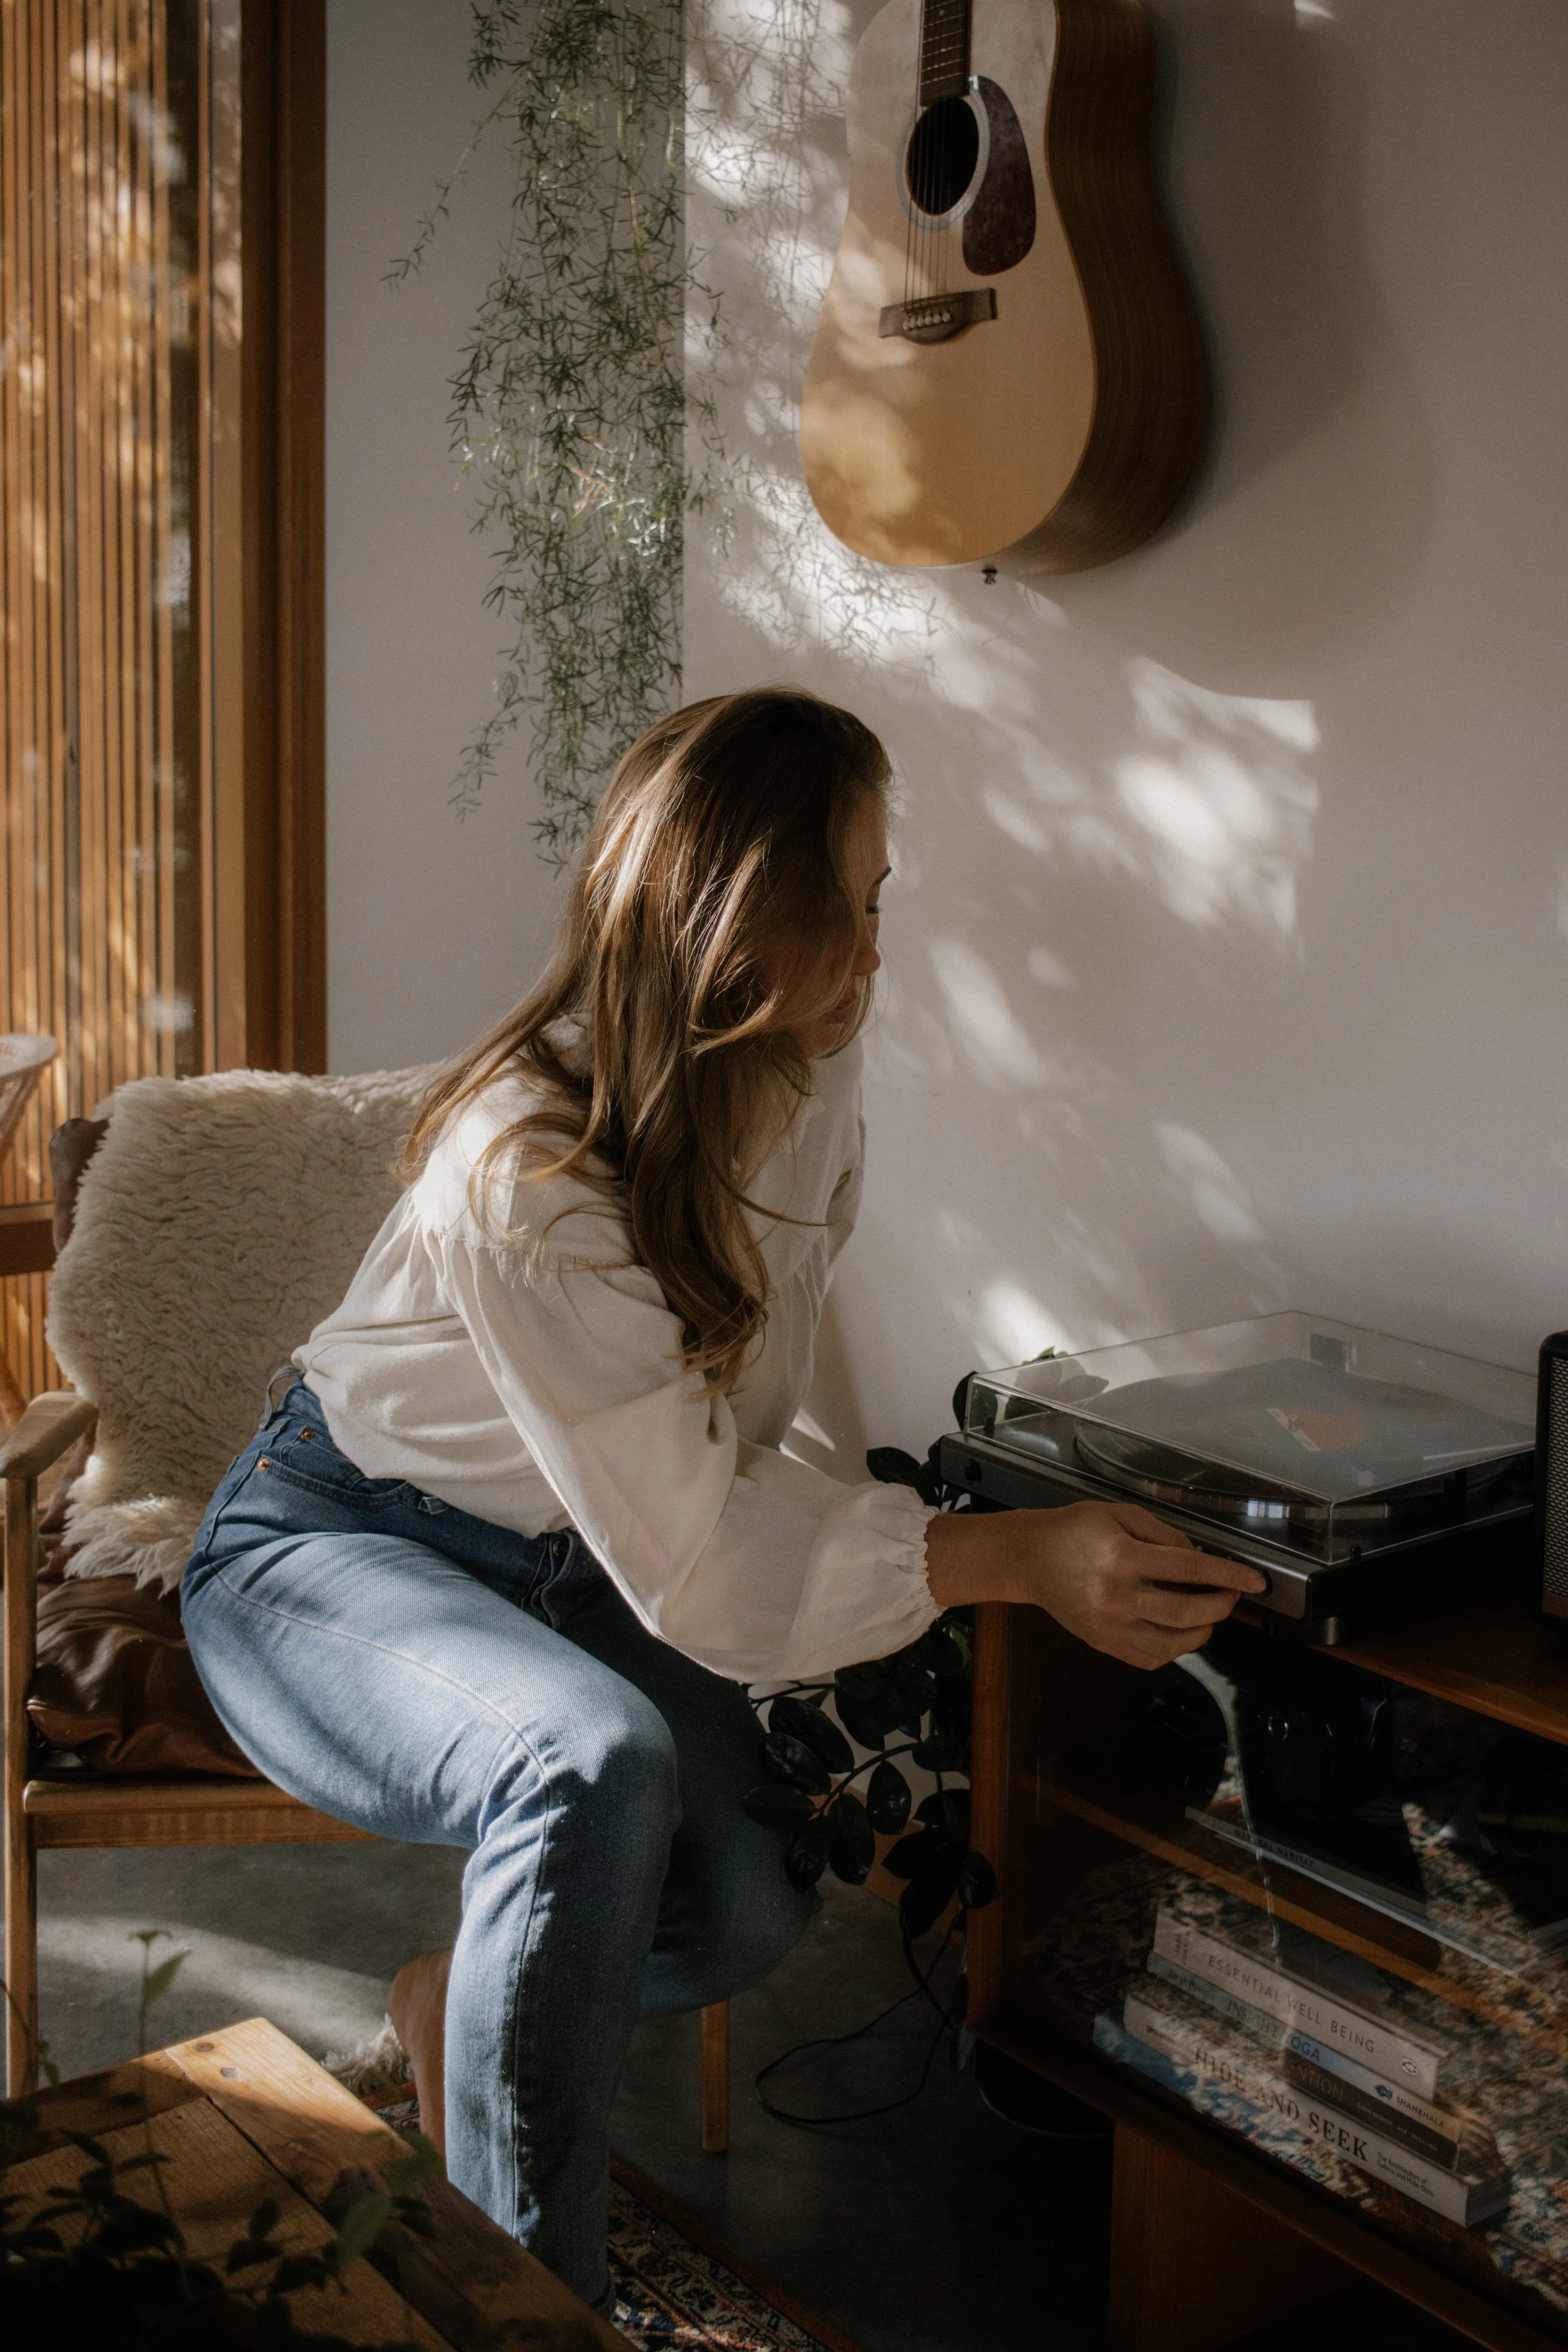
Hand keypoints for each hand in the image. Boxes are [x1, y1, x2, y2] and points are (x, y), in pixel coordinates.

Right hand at [926, 1501, 1268, 1669]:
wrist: (1027, 1559)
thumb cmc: (1073, 1530)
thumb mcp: (1119, 1514)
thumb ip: (1163, 1535)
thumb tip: (1199, 1558)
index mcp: (1122, 1558)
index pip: (1189, 1569)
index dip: (1229, 1575)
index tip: (1257, 1581)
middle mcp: (1117, 1597)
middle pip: (1187, 1612)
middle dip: (1221, 1604)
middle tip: (1232, 1595)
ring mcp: (1109, 1627)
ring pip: (1173, 1644)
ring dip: (1202, 1631)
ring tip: (1209, 1613)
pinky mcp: (1103, 1644)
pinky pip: (1150, 1657)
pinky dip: (1175, 1648)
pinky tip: (1180, 1630)